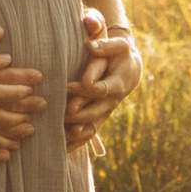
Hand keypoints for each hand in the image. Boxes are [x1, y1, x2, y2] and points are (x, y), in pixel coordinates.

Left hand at [64, 20, 143, 149]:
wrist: (129, 69)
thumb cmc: (119, 53)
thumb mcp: (117, 45)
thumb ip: (104, 43)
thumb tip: (91, 43)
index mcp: (118, 83)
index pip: (102, 88)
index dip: (88, 88)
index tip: (72, 86)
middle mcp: (112, 101)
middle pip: (96, 110)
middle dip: (80, 113)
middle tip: (64, 112)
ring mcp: (106, 111)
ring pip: (93, 126)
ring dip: (78, 132)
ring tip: (61, 137)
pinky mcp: (99, 118)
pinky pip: (89, 133)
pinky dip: (77, 142)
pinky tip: (62, 148)